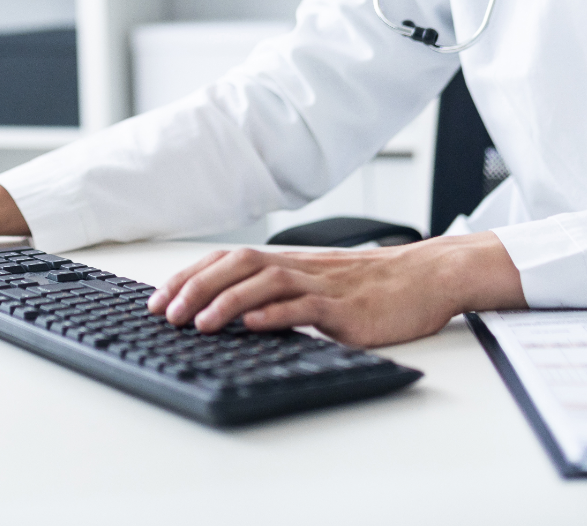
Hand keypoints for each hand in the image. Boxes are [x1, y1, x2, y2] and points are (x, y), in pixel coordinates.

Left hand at [144, 233, 524, 347]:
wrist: (428, 277)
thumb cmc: (374, 286)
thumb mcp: (319, 286)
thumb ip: (282, 294)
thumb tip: (234, 315)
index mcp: (290, 263)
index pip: (227, 261)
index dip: (188, 277)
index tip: (158, 298)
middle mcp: (300, 268)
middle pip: (237, 265)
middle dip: (195, 287)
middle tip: (166, 313)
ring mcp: (323, 286)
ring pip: (266, 282)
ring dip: (226, 301)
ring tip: (198, 322)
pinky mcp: (346, 309)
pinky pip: (307, 307)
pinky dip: (277, 314)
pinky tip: (253, 325)